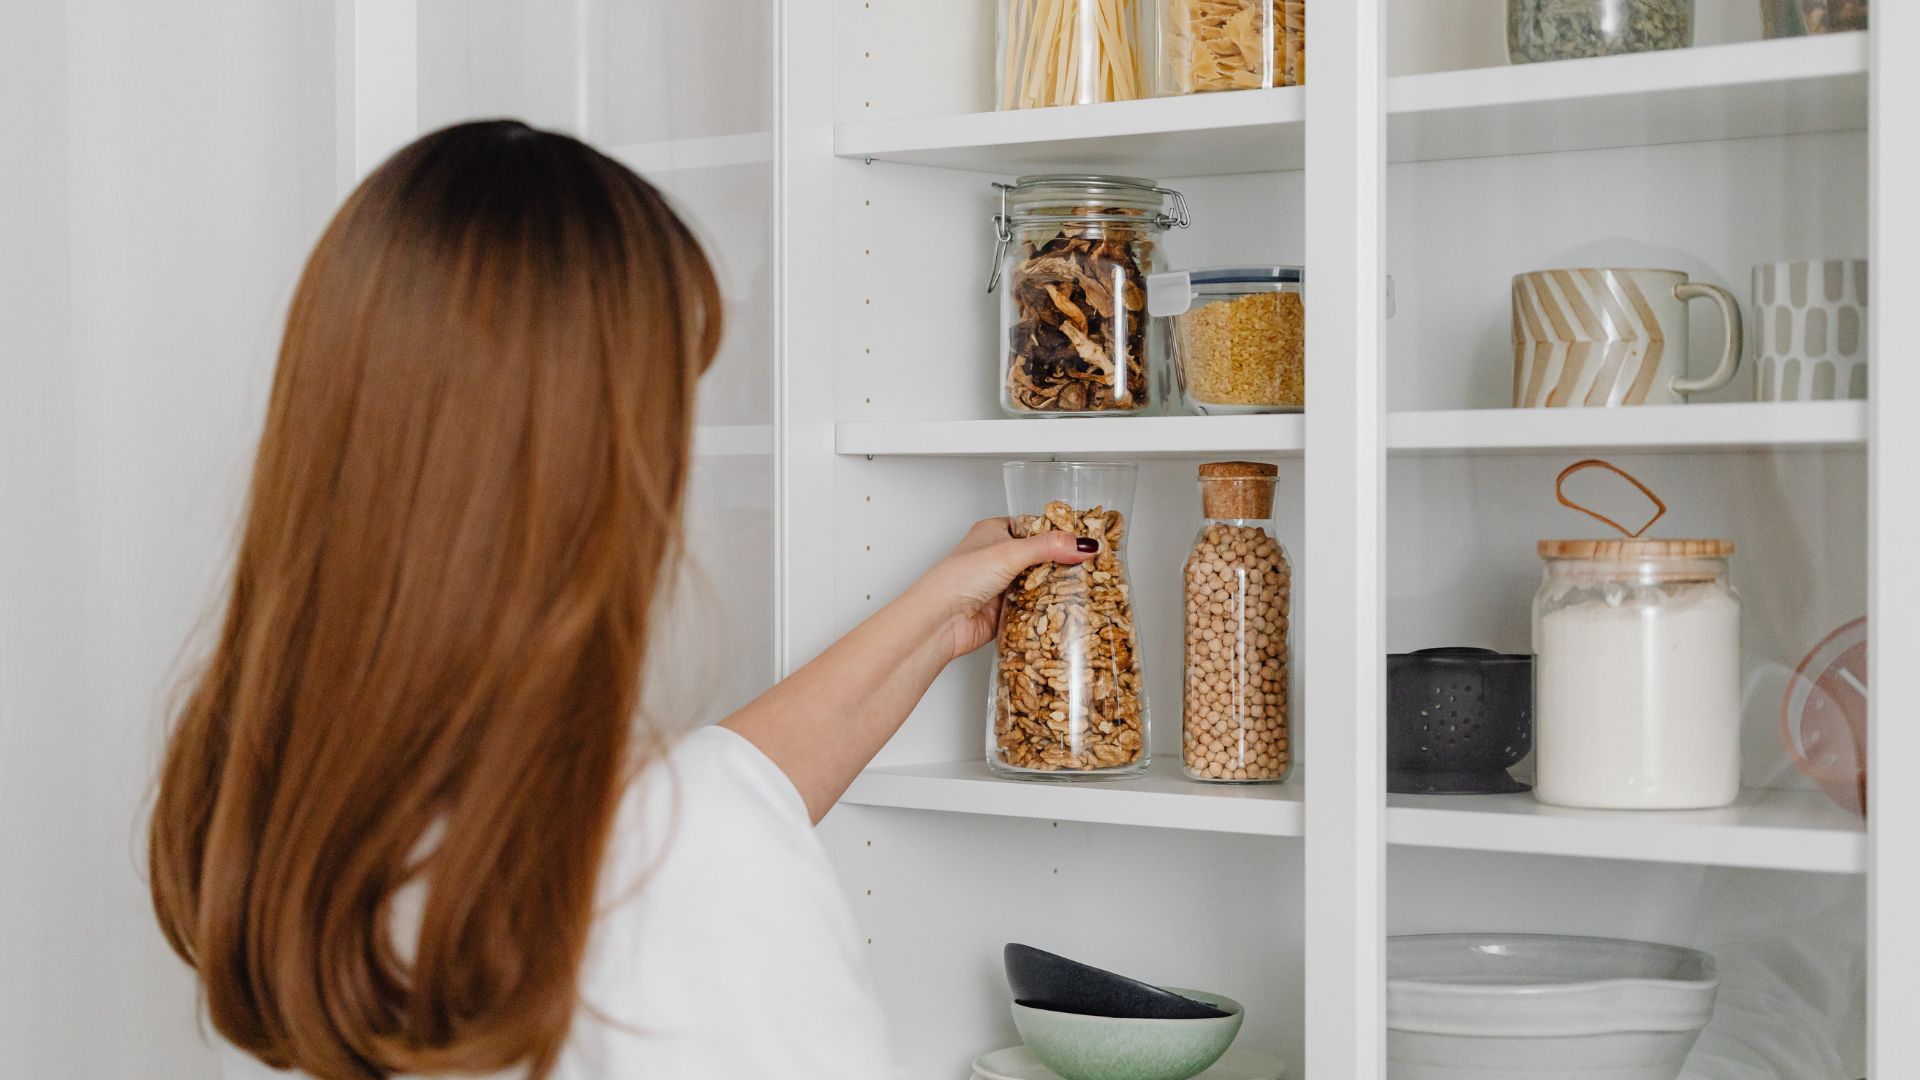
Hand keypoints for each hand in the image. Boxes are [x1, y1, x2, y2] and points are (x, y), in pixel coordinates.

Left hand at [913, 517, 1098, 661]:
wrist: (940, 621)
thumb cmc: (957, 578)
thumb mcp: (1009, 553)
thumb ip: (1049, 547)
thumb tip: (1083, 544)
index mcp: (996, 531)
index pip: (1037, 527)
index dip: (1061, 532)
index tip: (1087, 538)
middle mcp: (999, 556)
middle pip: (1041, 556)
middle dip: (1063, 562)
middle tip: (1093, 564)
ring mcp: (1003, 584)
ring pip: (1040, 582)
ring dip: (1057, 586)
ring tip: (1087, 585)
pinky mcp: (1007, 610)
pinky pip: (1035, 606)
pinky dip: (1049, 607)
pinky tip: (1066, 607)